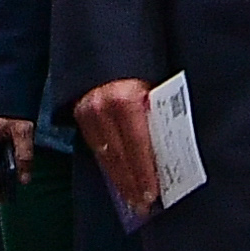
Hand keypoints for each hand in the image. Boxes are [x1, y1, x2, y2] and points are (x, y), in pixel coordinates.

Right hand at [72, 76, 159, 217]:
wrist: (111, 44)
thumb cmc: (143, 66)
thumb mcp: (157, 87)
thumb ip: (159, 116)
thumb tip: (169, 153)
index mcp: (127, 100)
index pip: (137, 147)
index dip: (144, 174)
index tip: (152, 195)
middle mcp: (103, 107)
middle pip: (119, 157)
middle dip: (132, 184)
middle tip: (143, 206)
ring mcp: (88, 110)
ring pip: (105, 155)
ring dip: (119, 180)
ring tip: (131, 199)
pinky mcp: (80, 113)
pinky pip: (95, 146)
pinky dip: (108, 165)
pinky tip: (118, 179)